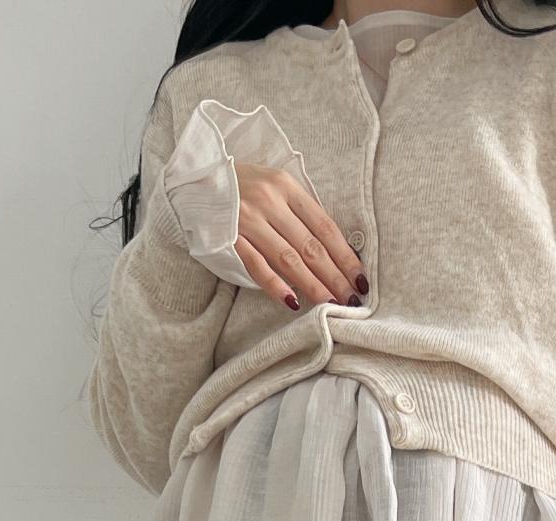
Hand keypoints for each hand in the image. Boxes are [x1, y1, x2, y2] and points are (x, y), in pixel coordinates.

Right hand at [231, 161, 367, 311]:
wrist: (194, 180)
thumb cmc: (242, 187)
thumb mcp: (275, 187)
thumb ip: (299, 213)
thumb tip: (334, 252)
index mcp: (286, 186)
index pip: (324, 227)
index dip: (345, 256)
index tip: (360, 279)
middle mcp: (269, 201)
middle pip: (310, 247)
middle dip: (335, 277)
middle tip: (352, 300)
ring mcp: (248, 221)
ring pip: (288, 260)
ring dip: (313, 285)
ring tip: (331, 305)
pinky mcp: (229, 239)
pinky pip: (257, 267)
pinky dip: (276, 286)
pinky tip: (292, 302)